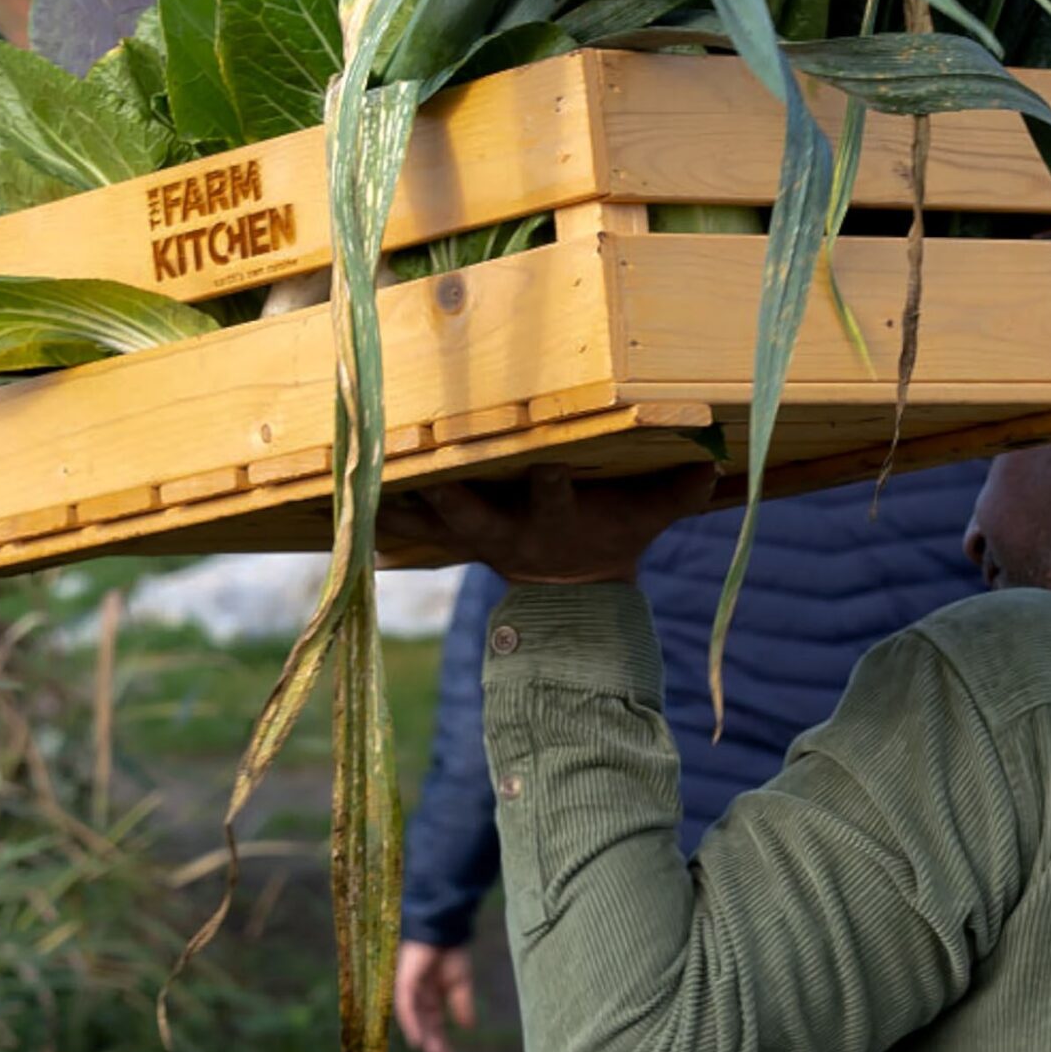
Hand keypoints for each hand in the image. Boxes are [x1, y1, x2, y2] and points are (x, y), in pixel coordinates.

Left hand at [381, 462, 718, 584]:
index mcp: (554, 518)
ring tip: (356, 471)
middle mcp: (505, 530)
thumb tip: (711, 464)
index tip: (544, 462)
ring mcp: (473, 535)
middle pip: (469, 510)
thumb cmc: (611, 539)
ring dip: (395, 498)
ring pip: (427, 517)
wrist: (573, 589)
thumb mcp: (644, 522)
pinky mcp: (450, 535)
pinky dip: (377, 510)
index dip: (547, 482)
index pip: (552, 496)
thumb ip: (673, 493)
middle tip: (414, 464)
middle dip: (444, 490)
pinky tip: (339, 489)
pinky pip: (406, 524)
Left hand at [393, 940, 476, 1051]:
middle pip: (424, 1025)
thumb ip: (462, 1004)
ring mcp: (410, 989)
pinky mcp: (404, 981)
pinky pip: (405, 1007)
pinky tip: (417, 1039)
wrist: (445, 929)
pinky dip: (410, 1023)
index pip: (434, 1024)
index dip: (441, 1041)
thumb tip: (469, 1027)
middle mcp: (419, 995)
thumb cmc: (452, 951)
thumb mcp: (460, 983)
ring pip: (413, 1019)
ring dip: (422, 1036)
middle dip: (433, 1043)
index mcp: (432, 996)